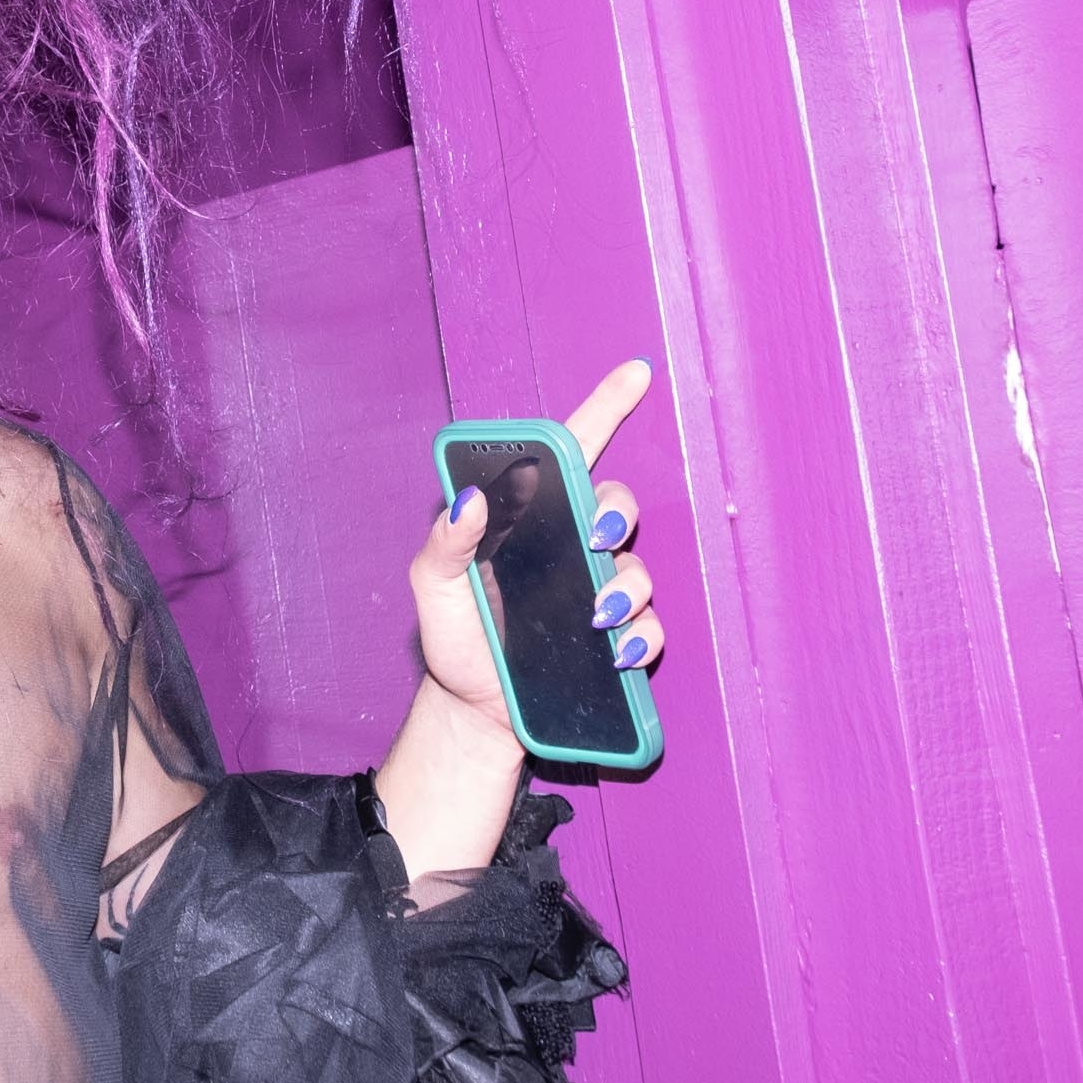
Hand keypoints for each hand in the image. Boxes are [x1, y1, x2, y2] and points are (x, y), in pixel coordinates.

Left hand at [409, 359, 665, 746]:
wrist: (474, 711)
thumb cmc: (454, 636)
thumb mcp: (432, 586)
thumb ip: (445, 541)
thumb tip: (469, 498)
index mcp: (529, 521)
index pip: (570, 455)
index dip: (605, 409)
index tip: (636, 372)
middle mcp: (570, 548)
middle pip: (617, 506)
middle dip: (619, 513)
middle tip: (598, 535)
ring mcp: (598, 592)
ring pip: (637, 568)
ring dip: (626, 586)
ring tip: (597, 616)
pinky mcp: (617, 640)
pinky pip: (649, 628)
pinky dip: (640, 637)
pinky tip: (615, 652)